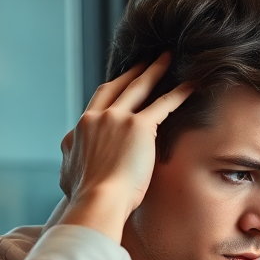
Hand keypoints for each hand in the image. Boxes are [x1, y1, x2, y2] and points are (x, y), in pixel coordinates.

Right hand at [57, 54, 193, 241]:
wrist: (97, 201)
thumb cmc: (85, 197)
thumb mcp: (68, 173)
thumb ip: (71, 160)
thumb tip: (70, 161)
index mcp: (81, 127)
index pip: (99, 101)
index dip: (113, 90)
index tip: (123, 82)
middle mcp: (97, 117)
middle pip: (118, 86)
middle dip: (133, 71)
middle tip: (145, 60)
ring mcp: (117, 119)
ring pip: (139, 87)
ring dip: (154, 70)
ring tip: (166, 58)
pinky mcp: (139, 127)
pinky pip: (163, 104)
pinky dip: (178, 93)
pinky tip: (191, 85)